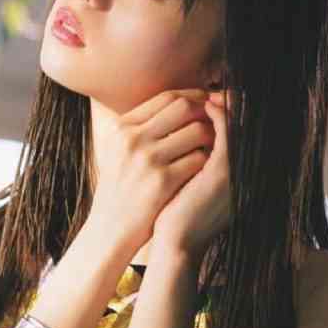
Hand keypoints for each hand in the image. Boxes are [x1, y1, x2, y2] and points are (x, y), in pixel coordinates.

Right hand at [86, 87, 219, 254]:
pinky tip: (207, 168)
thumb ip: (143, 128)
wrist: (111, 230)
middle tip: (216, 122)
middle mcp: (132, 139)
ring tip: (213, 146)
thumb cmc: (121, 190)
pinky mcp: (162, 181)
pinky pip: (199, 158)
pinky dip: (208, 161)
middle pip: (184, 107)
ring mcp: (147, 159)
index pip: (167, 97)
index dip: (193, 97)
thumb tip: (181, 103)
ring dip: (211, 137)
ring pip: (197, 131)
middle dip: (206, 112)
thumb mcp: (120, 152)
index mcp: (122, 127)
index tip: (207, 104)